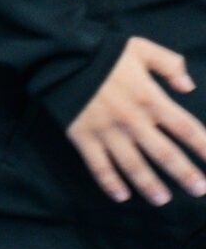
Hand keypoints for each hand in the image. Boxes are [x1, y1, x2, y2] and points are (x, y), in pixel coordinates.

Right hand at [67, 37, 205, 204]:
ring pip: (133, 165)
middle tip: (200, 190)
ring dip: (150, 185)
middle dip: (185, 174)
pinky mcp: (84, 137)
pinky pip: (98, 165)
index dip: (205, 147)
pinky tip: (121, 196)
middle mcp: (133, 120)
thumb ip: (169, 64)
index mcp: (150, 98)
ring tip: (163, 200)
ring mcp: (107, 131)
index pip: (185, 128)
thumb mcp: (140, 48)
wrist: (58, 55)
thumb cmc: (102, 52)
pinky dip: (109, 183)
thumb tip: (189, 87)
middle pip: (164, 153)